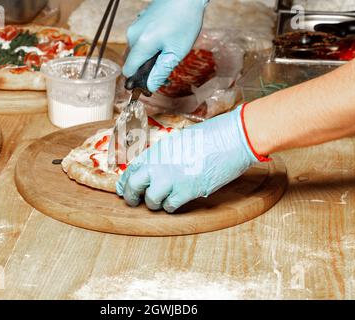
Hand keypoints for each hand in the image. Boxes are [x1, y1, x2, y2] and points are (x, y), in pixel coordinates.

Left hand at [116, 105, 266, 212]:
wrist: (230, 138)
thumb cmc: (210, 136)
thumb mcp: (180, 141)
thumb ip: (165, 156)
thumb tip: (156, 169)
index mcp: (157, 150)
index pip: (132, 169)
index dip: (125, 182)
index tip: (123, 189)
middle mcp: (159, 164)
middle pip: (133, 186)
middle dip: (131, 197)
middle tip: (134, 202)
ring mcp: (171, 178)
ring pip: (151, 201)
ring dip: (155, 204)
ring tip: (162, 201)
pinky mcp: (186, 190)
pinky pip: (170, 206)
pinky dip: (171, 207)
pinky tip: (176, 202)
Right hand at [123, 0, 208, 92]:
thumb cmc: (184, 22)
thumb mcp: (176, 53)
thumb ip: (160, 72)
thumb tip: (149, 87)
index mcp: (140, 44)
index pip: (128, 70)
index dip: (138, 79)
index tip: (151, 80)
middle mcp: (132, 35)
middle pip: (132, 61)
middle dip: (146, 67)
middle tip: (166, 63)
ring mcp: (134, 26)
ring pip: (137, 51)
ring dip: (149, 55)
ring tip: (168, 48)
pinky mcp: (139, 21)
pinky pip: (140, 40)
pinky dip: (149, 45)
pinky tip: (165, 38)